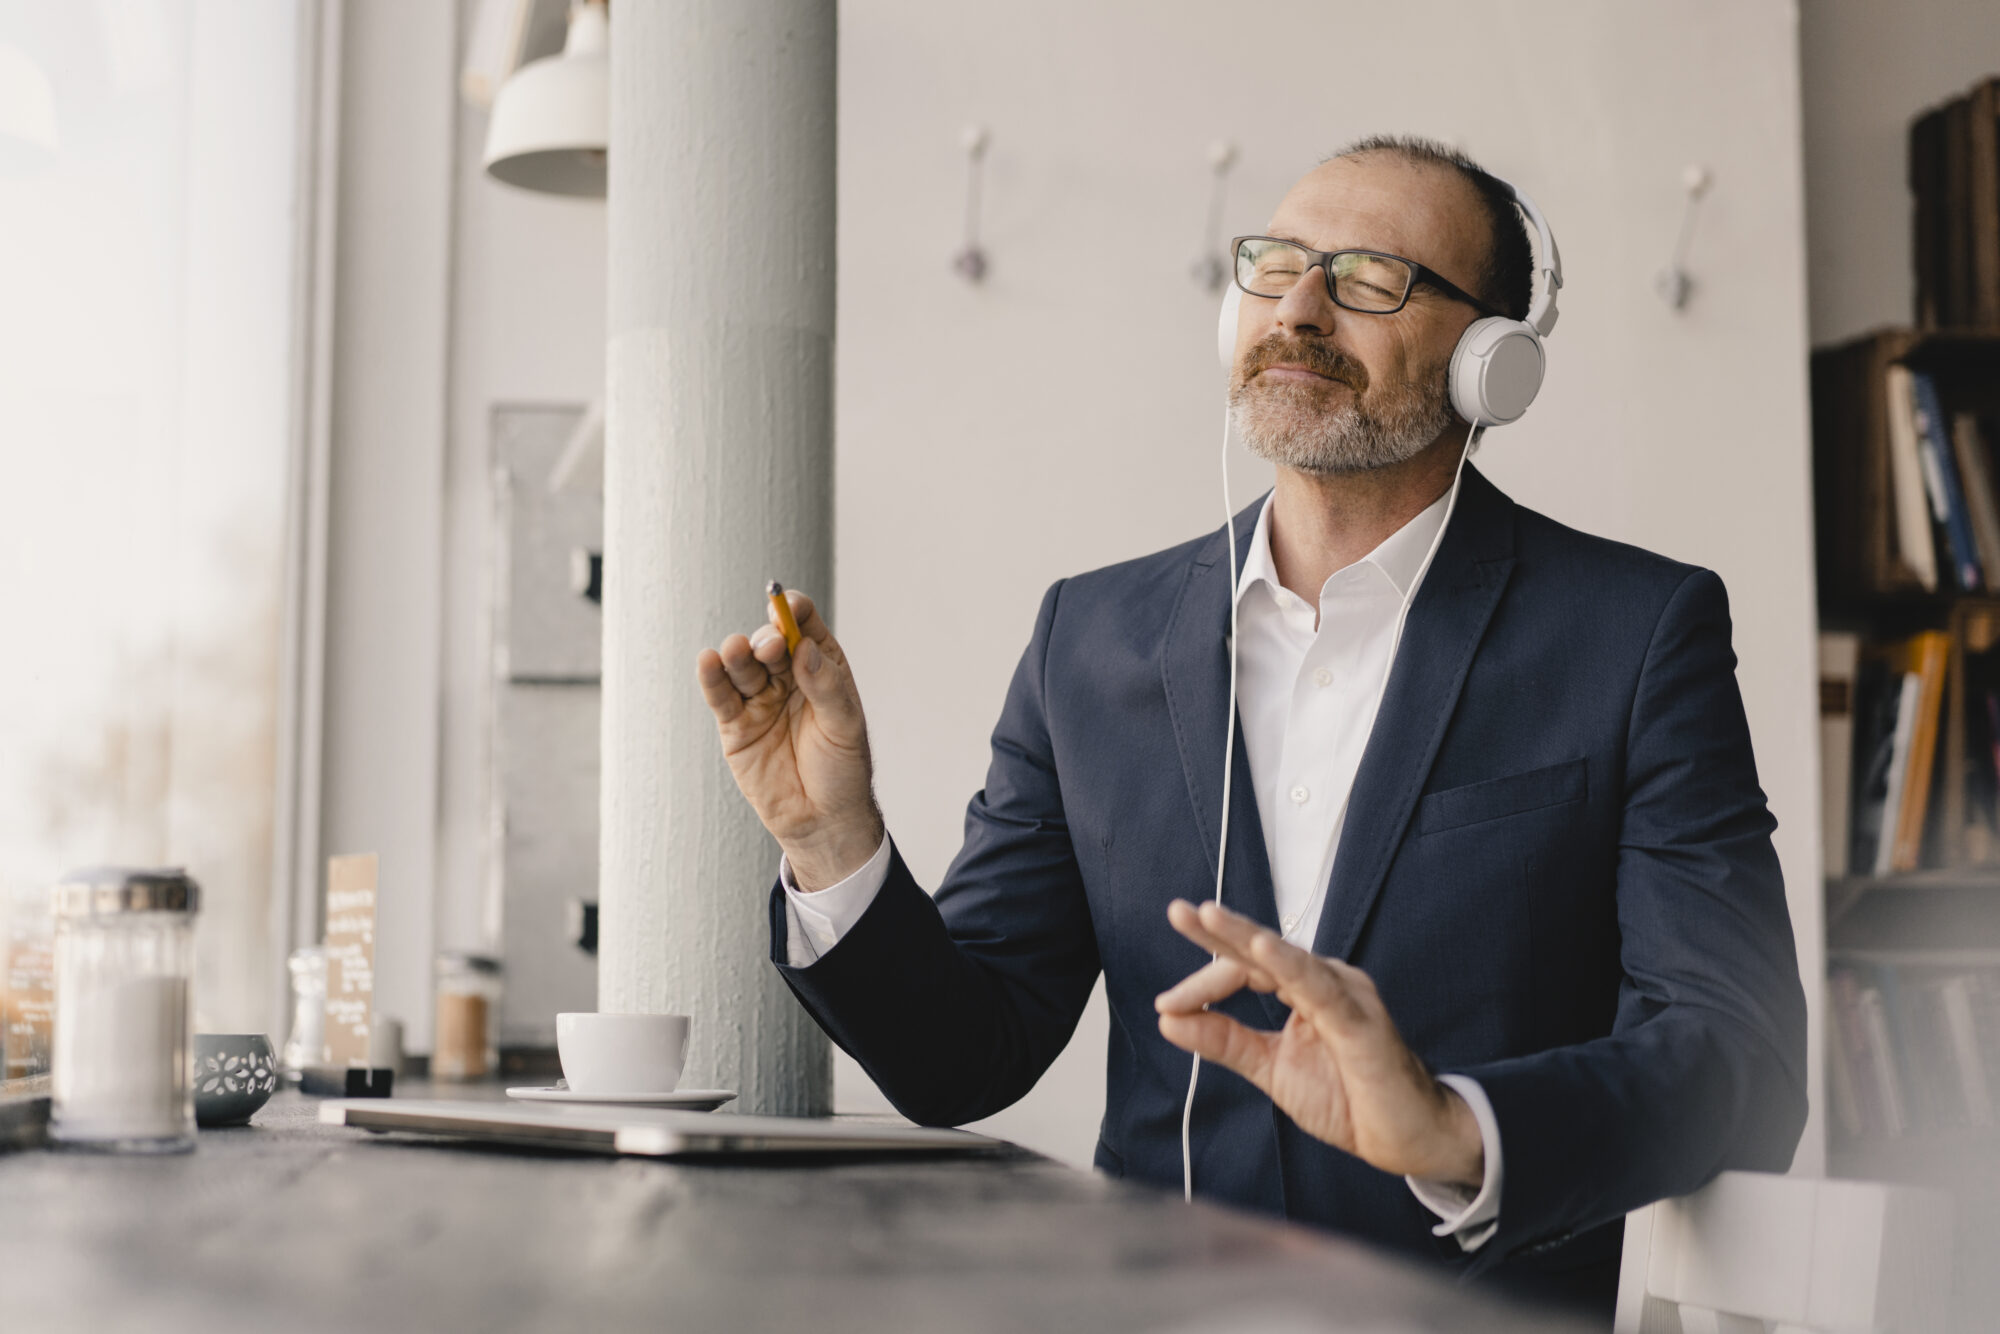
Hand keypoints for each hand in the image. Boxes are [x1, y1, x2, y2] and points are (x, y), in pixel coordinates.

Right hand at [695, 589, 883, 889]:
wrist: (822, 820)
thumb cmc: (843, 770)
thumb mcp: (844, 726)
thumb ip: (825, 685)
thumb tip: (804, 647)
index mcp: (821, 667)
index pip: (803, 626)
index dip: (792, 611)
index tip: (785, 608)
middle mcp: (788, 677)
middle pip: (768, 642)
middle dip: (766, 639)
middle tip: (770, 646)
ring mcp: (759, 699)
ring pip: (742, 665)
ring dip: (738, 654)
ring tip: (736, 652)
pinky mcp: (735, 725)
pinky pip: (721, 695)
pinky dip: (712, 677)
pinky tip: (708, 661)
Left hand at [1155, 900, 1483, 1187]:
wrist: (1405, 1138)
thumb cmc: (1348, 1097)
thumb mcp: (1270, 1066)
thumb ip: (1224, 1041)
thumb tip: (1167, 1019)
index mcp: (1301, 989)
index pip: (1243, 968)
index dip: (1202, 981)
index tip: (1166, 1004)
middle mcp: (1324, 981)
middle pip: (1263, 950)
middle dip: (1217, 930)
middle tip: (1178, 911)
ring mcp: (1346, 996)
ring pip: (1290, 960)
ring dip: (1246, 938)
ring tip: (1209, 916)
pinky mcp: (1362, 1021)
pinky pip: (1323, 989)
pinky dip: (1292, 967)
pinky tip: (1263, 949)